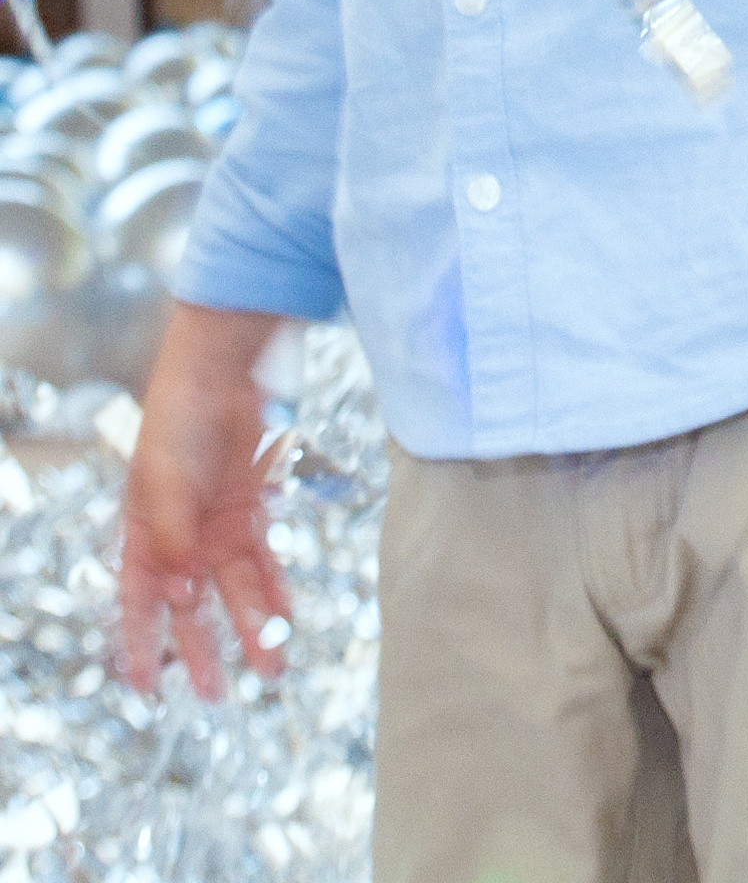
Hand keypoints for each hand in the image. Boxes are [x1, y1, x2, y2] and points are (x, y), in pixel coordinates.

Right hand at [120, 303, 290, 698]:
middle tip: (222, 695)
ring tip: (271, 666)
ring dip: (252, 626)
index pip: (137, 603)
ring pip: (236, 590)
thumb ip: (174, 539)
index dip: (139, 645)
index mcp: (142, 536)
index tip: (145, 689)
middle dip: (205, 651)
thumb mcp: (165, 482)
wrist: (220, 374)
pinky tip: (287, 616)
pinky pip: (265, 558)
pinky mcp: (251, 509)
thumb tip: (184, 596)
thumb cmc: (177, 423)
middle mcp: (180, 540)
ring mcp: (217, 526)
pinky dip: (276, 587)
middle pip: (192, 608)